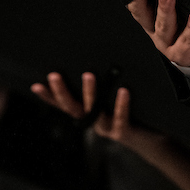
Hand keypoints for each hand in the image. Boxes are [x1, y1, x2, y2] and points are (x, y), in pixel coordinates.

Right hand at [32, 71, 159, 153]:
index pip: (64, 104)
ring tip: (88, 76)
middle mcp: (93, 121)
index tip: (36, 85)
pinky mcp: (124, 133)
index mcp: (88, 111)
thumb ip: (107, 80)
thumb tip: (102, 51)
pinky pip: (120, 118)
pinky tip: (123, 90)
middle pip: (73, 107)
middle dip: (62, 92)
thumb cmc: (135, 111)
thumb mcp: (116, 95)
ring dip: (90, 94)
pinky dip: (121, 105)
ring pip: (94, 112)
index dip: (49, 97)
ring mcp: (107, 128)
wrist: (154, 138)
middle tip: (54, 76)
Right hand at [111, 0, 189, 66]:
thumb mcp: (164, 15)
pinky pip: (188, 39)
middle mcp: (154, 32)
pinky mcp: (183, 51)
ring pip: (164, 25)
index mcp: (148, 21)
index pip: (132, 5)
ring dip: (164, 8)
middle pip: (143, 14)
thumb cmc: (178, 31)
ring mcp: (167, 43)